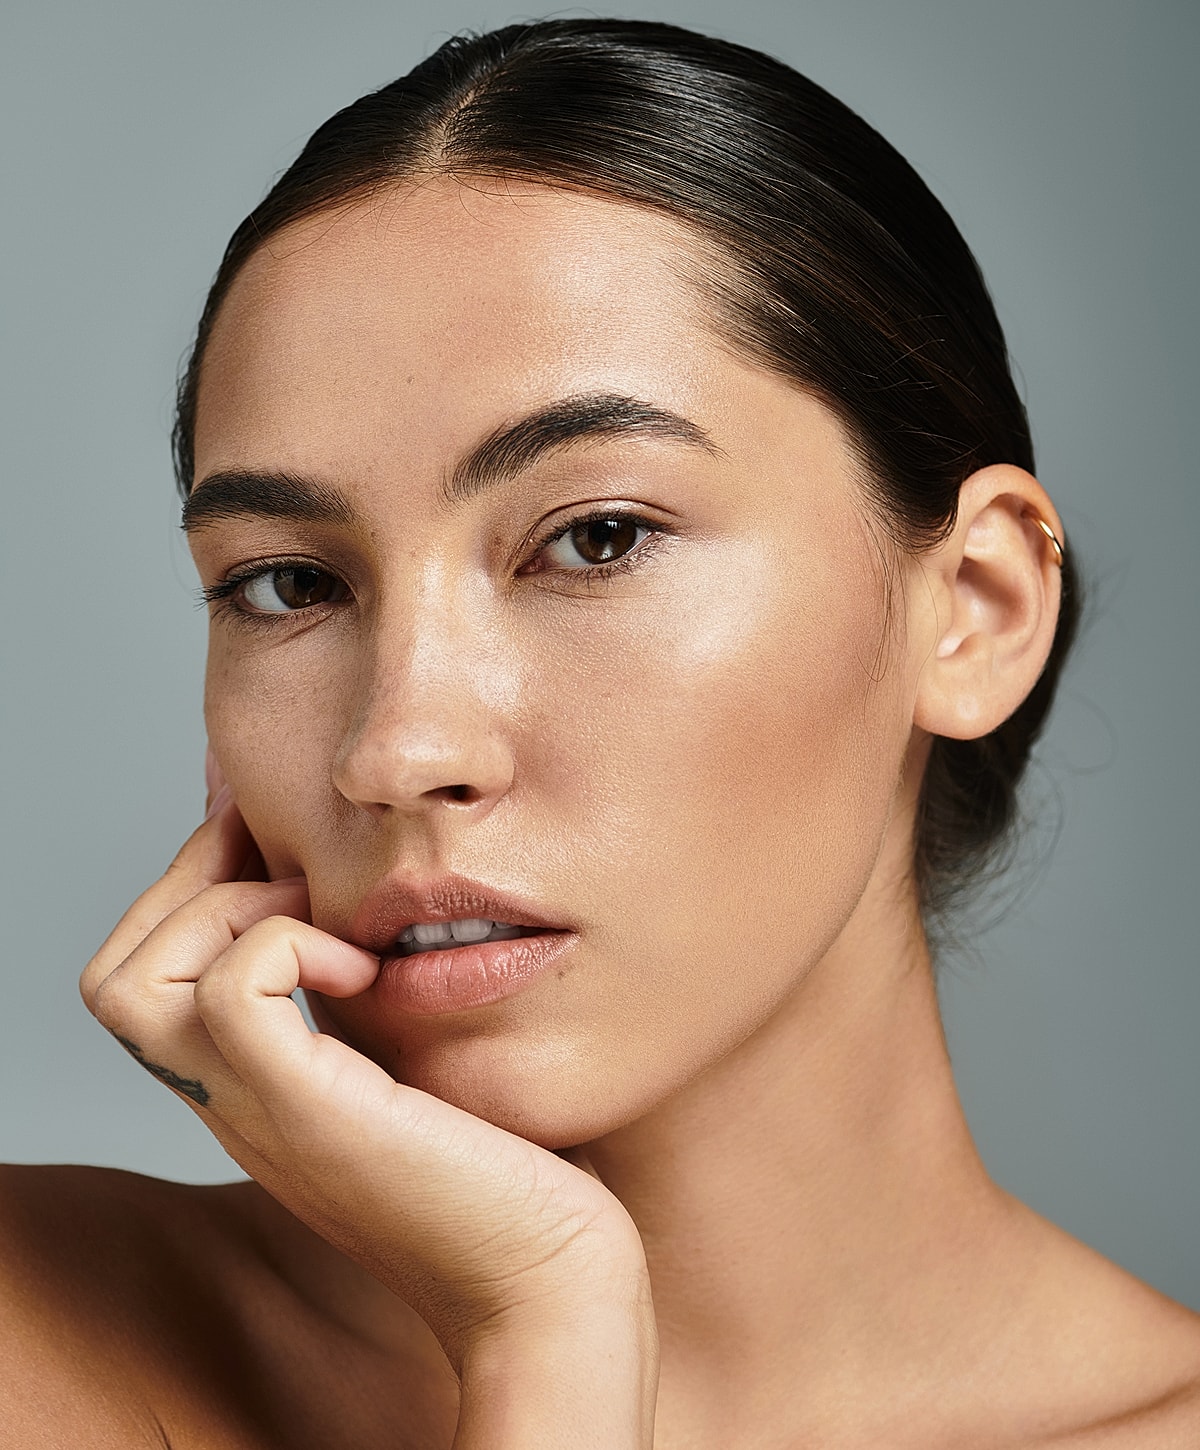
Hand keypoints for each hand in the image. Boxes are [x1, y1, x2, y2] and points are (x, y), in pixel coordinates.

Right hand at [79, 789, 656, 1420]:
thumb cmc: (499, 1166)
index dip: (193, 892)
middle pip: (114, 979)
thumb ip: (352, 993)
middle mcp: (231, 1106)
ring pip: (133, 985)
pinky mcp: (311, 1111)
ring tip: (327, 924)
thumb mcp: (397, 1056)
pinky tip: (363, 971)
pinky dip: (286, 946)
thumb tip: (347, 898)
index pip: (141, 978)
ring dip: (228, 911)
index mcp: (247, 1091)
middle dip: (193, 885)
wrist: (543, 1278)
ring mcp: (259, 1114)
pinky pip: (230, 993)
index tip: (278, 850)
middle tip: (292, 873)